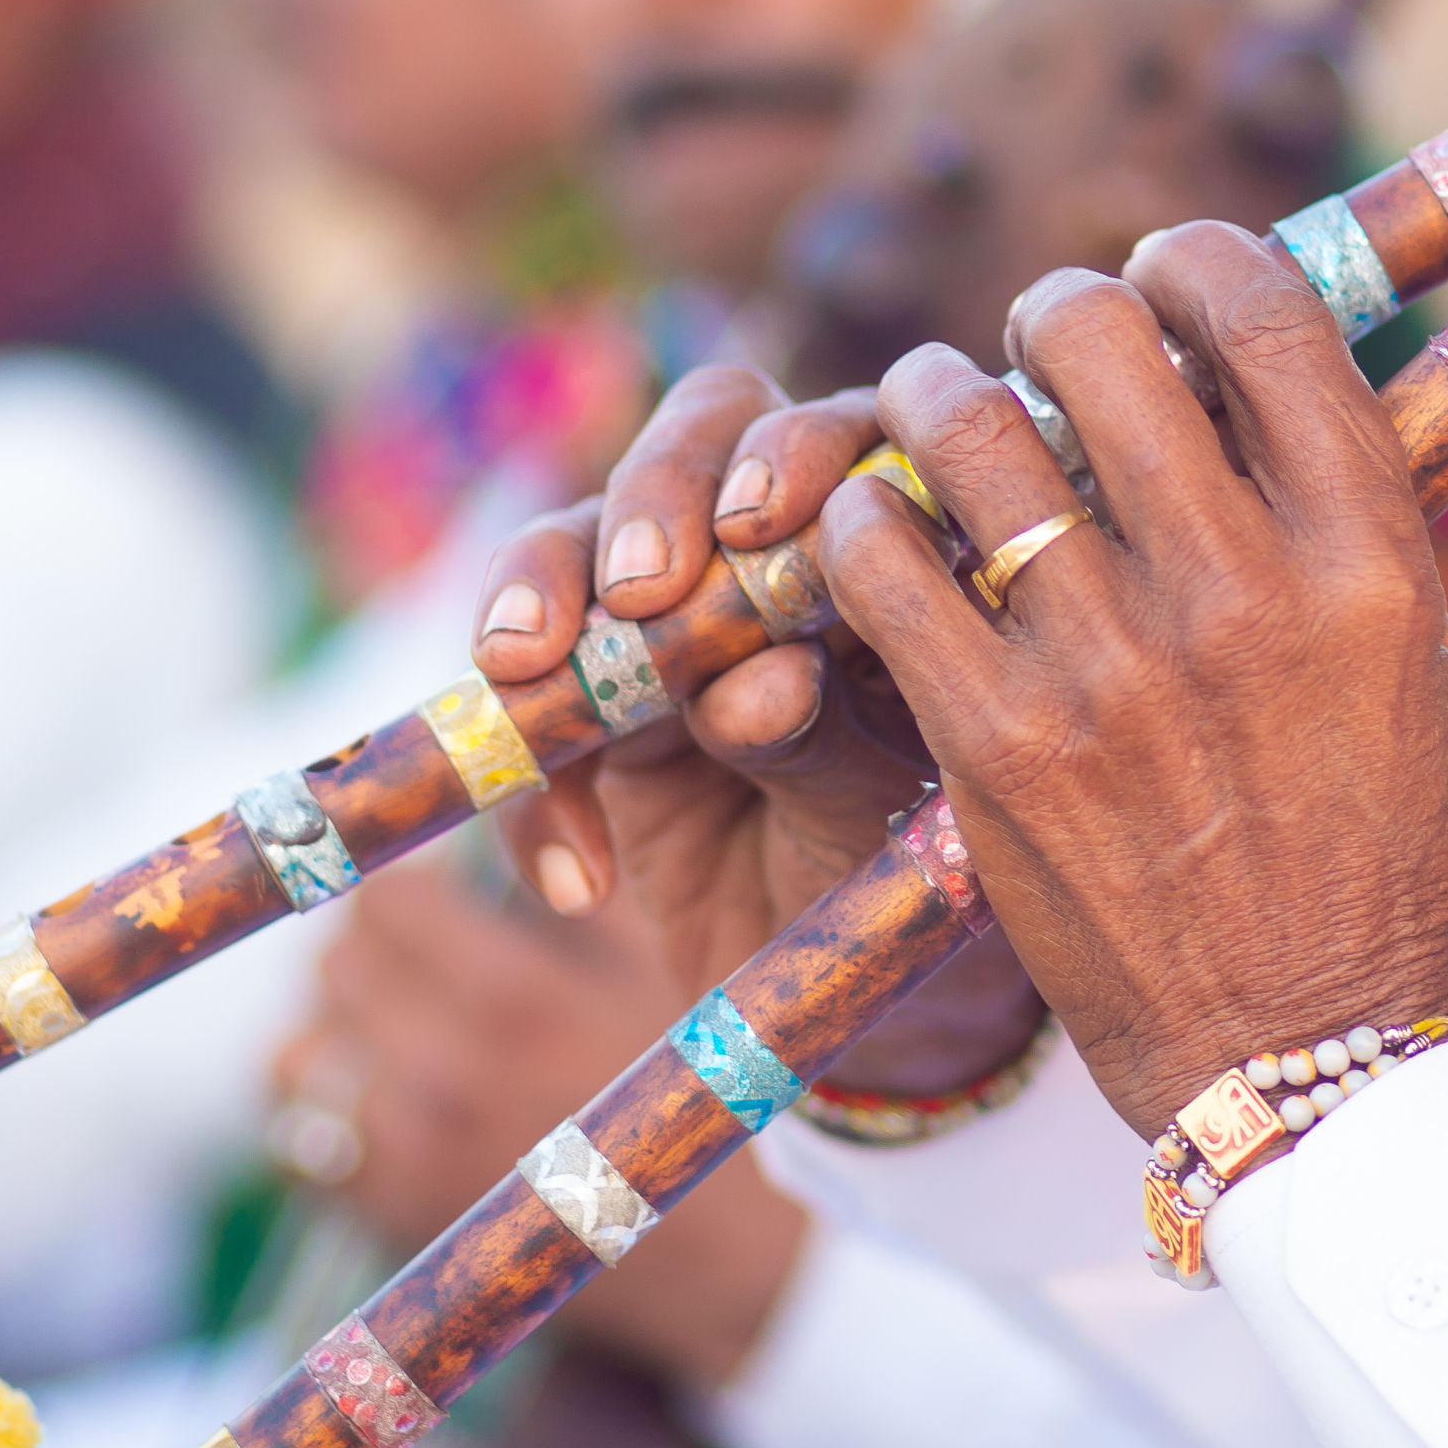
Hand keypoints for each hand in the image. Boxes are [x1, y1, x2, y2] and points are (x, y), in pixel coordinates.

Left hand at [272, 862, 804, 1383]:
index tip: (432, 899)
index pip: (387, 901)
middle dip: (371, 953)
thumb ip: (575, 883)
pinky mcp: (388, 1220)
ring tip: (389, 1033)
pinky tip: (381, 1102)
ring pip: (296, 1054)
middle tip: (414, 962)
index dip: (407, 890)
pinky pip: (299, 1141)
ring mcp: (409, 1157)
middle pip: (335, 967)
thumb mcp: (650, 964)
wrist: (707, 1251)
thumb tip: (508, 810)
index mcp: (517, 999)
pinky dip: (326, 1114)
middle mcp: (448, 1075)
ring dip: (337, 1034)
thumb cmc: (680, 1087)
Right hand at [471, 367, 1043, 1093]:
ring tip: (529, 667)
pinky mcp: (594, 710)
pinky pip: (524, 709)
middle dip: (656, 490)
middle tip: (643, 587)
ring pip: (582, 538)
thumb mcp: (899, 815)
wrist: (869, 1017)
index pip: (840, 430)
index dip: (792, 450)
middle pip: (699, 436)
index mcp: (896, 535)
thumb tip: (758, 680)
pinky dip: (531, 789)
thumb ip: (835, 735)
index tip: (760, 520)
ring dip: (545, 584)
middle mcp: (778, 547)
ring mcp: (674, 618)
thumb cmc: (922, 884)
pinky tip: (579, 885)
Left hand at [817, 224, 1447, 1141]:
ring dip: (935, 391)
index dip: (1192, 260)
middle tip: (1034, 339)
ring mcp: (1110, 670)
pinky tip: (872, 523)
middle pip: (1103, 343)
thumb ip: (1370, 514)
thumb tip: (1323, 369)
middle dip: (1052, 309)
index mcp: (1366, 561)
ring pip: (972, 434)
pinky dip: (863, 519)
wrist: (1284, 1044)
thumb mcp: (1414, 666)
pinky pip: (885, 563)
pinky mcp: (995, 744)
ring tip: (932, 403)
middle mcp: (1241, 595)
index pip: (1266, 323)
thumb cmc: (1358, 844)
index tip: (1158, 270)